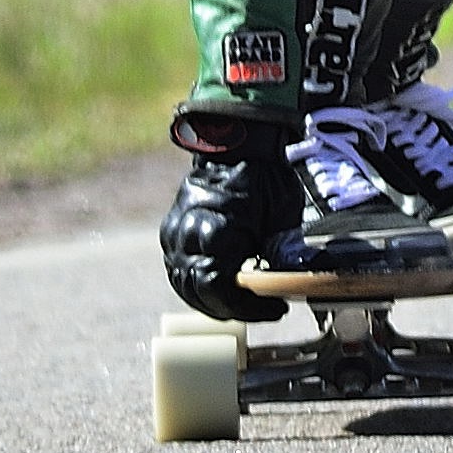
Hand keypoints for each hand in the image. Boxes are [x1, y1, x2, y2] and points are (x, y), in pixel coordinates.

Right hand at [160, 146, 294, 323]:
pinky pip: (180, 271)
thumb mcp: (281, 223)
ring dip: (214, 300)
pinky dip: (200, 285)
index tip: (277, 308)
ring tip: (244, 301)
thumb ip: (275, 261)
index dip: (248, 307)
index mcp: (213, 228)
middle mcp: (185, 232)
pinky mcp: (171, 231)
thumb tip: (280, 294)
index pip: (218, 288)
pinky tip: (225, 287)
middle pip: (198, 292)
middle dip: (233, 307)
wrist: (242, 144)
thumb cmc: (267, 179)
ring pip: (184, 285)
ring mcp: (174, 231)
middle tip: (263, 309)